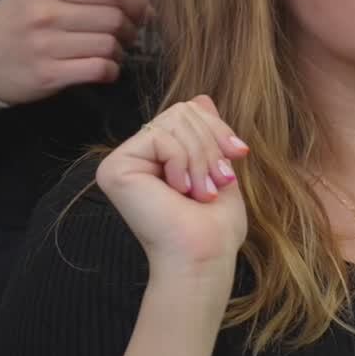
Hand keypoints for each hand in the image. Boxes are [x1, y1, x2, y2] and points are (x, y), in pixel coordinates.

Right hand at [0, 0, 151, 105]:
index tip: (144, 12)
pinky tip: (105, 68)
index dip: (137, 2)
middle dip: (133, 28)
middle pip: (114, 18)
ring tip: (115, 51)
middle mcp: (46, 13)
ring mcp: (45, 45)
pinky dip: (111, 70)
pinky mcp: (47, 75)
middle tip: (132, 34)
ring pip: (109, 45)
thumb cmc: (18, 18)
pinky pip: (97, 70)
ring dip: (121, 51)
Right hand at [96, 95, 248, 296]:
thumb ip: (206, 133)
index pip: (188, 111)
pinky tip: (180, 191)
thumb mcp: (217, 166)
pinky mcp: (114, 167)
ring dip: (200, 158)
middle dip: (210, 144)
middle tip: (218, 180)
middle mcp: (135, 155)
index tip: (240, 154)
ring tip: (202, 191)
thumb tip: (200, 98)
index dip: (217, 128)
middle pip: (182, 110)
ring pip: (174, 120)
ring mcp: (121, 160)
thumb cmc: (214, 226)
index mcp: (157, 155)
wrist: (202, 258)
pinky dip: (182, 162)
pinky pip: (160, 137)